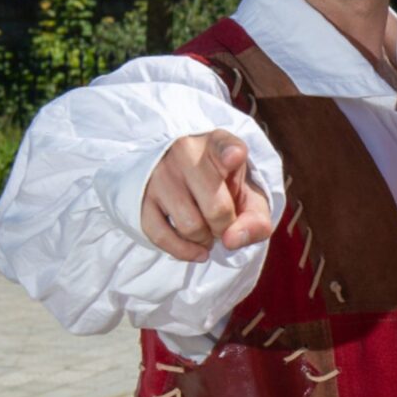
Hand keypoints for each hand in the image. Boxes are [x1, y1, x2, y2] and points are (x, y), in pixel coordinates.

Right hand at [141, 131, 272, 261]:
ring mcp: (159, 174)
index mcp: (218, 144)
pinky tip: (197, 251)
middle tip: (224, 224)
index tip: (234, 157)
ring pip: (190, 226)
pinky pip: (161, 235)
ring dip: (205, 241)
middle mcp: (185, 153)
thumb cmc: (223, 186)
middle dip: (226, 228)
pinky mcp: (141, 197)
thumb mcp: (249, 195)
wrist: (183, 178)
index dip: (231, 153)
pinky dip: (183, 251)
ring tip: (209, 232)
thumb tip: (231, 241)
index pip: (224, 145)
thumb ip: (256, 219)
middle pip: (216, 208)